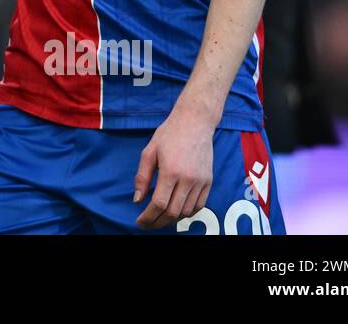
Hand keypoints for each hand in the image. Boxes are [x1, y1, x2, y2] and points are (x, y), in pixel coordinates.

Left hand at [133, 108, 213, 228]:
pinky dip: (187, 212)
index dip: (148, 217)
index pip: (159, 204)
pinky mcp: (209, 181)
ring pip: (187, 211)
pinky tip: (177, 211)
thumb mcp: (149, 152)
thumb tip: (138, 200)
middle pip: (173, 212)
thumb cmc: (169, 134)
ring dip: (172, 219)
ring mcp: (201, 182)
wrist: (195, 122)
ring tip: (160, 217)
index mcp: (171, 171)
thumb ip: (142, 177)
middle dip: (158, 222)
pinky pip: (199, 205)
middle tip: (148, 224)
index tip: (140, 222)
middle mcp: (188, 179)